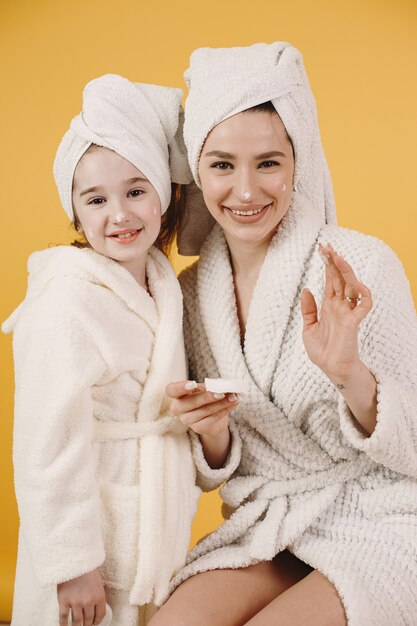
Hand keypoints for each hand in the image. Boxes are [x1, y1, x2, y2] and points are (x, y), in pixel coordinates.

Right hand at [57, 569, 105, 625]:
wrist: (74, 559)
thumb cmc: (86, 568)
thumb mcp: (97, 581)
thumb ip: (97, 595)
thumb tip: (96, 607)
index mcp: (99, 595)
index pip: (100, 615)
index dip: (97, 621)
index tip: (95, 623)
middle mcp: (88, 601)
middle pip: (88, 620)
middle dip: (87, 624)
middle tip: (85, 624)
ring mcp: (75, 602)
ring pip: (77, 621)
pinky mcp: (64, 601)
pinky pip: (64, 617)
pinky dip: (64, 624)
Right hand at [166, 380, 238, 436]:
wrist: (212, 417)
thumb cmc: (205, 398)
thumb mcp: (205, 389)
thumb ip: (210, 386)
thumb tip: (223, 385)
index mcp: (177, 395)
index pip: (171, 390)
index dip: (180, 387)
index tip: (193, 384)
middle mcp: (179, 409)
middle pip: (191, 402)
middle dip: (208, 396)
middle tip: (222, 392)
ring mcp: (188, 420)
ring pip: (205, 410)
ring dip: (222, 403)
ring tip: (234, 397)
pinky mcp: (200, 428)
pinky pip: (214, 418)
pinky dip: (225, 410)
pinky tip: (234, 404)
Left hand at [301, 243, 372, 381]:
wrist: (331, 369)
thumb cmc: (323, 351)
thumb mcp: (308, 328)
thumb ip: (308, 309)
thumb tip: (307, 289)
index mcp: (329, 306)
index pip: (331, 280)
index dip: (328, 265)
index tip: (322, 249)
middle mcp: (340, 306)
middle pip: (340, 278)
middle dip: (334, 262)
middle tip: (327, 246)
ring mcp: (348, 312)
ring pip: (352, 285)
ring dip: (345, 271)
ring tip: (336, 257)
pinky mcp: (354, 322)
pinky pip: (364, 304)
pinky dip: (363, 292)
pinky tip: (355, 282)